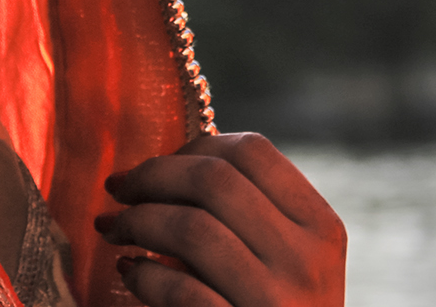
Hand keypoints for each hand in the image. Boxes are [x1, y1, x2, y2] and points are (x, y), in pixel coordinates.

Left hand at [95, 131, 345, 306]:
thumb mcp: (291, 265)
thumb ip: (253, 216)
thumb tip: (178, 159)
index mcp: (321, 228)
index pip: (254, 151)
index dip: (195, 145)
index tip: (159, 163)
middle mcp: (307, 261)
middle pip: (215, 180)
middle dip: (153, 175)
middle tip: (117, 188)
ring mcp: (276, 303)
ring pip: (192, 228)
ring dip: (137, 220)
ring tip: (113, 228)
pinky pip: (180, 290)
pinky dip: (145, 274)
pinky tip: (130, 272)